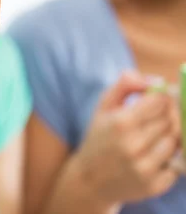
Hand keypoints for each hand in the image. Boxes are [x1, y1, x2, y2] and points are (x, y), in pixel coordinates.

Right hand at [73, 72, 181, 204]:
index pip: (160, 101)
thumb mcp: (103, 107)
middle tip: (155, 117)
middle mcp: (134, 146)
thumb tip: (157, 81)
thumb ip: (126, 85)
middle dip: (166, 115)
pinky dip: (171, 157)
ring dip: (169, 135)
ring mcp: (145, 168)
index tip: (159, 98)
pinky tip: (155, 154)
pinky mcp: (155, 186)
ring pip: (176, 140)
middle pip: (170, 120)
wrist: (89, 181)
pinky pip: (178, 163)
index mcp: (120, 123)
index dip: (162, 96)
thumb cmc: (99, 138)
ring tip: (153, 136)